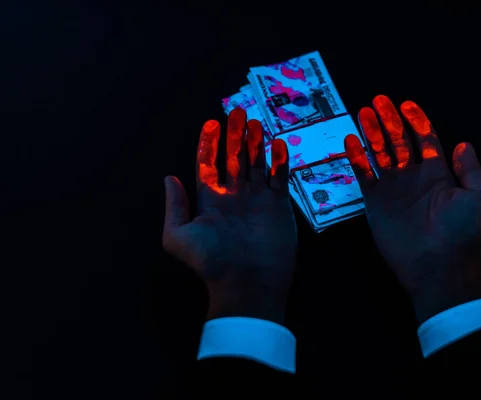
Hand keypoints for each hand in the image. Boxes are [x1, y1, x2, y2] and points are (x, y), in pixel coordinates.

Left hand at [162, 108, 296, 323]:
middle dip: (235, 136)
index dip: (209, 144)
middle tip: (237, 113)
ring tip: (256, 123)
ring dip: (256, 143)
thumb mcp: (178, 237)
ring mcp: (258, 200)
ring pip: (257, 163)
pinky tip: (277, 143)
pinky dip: (279, 160)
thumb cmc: (211, 261)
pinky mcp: (279, 206)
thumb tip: (169, 178)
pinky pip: (279, 177)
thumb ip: (175, 206)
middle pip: (234, 158)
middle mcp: (234, 197)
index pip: (208, 165)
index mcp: (211, 201)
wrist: (247, 283)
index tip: (211, 123)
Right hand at [344, 95, 480, 322]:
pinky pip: (364, 176)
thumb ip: (470, 170)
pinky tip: (351, 141)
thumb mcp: (479, 198)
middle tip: (379, 100)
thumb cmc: (463, 234)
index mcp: (438, 174)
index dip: (416, 120)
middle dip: (389, 120)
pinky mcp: (376, 203)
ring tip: (364, 112)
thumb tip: (464, 145)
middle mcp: (414, 178)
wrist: (438, 267)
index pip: (425, 139)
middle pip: (399, 141)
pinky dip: (357, 158)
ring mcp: (393, 190)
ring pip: (379, 154)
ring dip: (371, 133)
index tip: (407, 104)